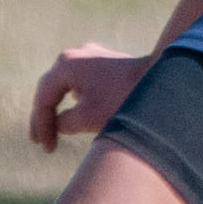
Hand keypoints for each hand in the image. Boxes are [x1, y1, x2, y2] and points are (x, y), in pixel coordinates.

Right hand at [29, 44, 151, 153]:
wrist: (162, 81)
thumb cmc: (123, 99)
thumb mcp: (87, 118)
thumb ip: (64, 123)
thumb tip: (58, 124)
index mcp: (66, 64)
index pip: (44, 98)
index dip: (41, 126)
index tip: (46, 148)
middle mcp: (76, 55)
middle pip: (51, 89)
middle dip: (45, 117)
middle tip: (39, 141)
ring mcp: (91, 56)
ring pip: (65, 85)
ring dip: (58, 108)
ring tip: (53, 130)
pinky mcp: (105, 62)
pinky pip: (80, 83)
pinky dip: (75, 100)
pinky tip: (76, 114)